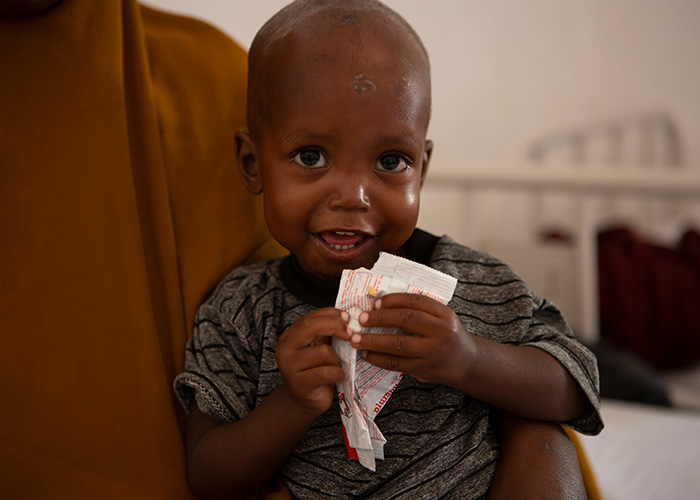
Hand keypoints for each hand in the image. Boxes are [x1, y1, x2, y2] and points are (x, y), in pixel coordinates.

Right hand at [276, 308, 350, 415]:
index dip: (331, 315)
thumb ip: (327, 333)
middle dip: (335, 327)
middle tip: (350, 334)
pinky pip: (326, 372)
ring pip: (323, 351)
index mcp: (290, 336)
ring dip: (338, 358)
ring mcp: (289, 367)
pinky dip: (338, 373)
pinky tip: (339, 376)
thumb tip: (347, 318)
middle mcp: (285, 349)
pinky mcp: (299, 384)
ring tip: (338, 366)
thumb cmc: (315, 372)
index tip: (347, 318)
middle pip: (311, 327)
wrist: (304, 401)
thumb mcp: (319, 347)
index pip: (310, 317)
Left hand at [349, 293, 475, 387]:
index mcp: (445, 314)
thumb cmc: (447, 335)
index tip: (375, 303)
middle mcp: (441, 332)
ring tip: (355, 339)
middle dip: (380, 318)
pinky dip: (378, 358)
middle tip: (361, 319)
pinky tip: (366, 354)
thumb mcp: (442, 318)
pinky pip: (396, 363)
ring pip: (398, 344)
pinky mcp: (423, 369)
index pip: (416, 301)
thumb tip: (381, 303)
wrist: (466, 363)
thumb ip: (420, 310)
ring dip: (373, 341)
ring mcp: (432, 352)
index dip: (393, 300)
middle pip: (406, 320)